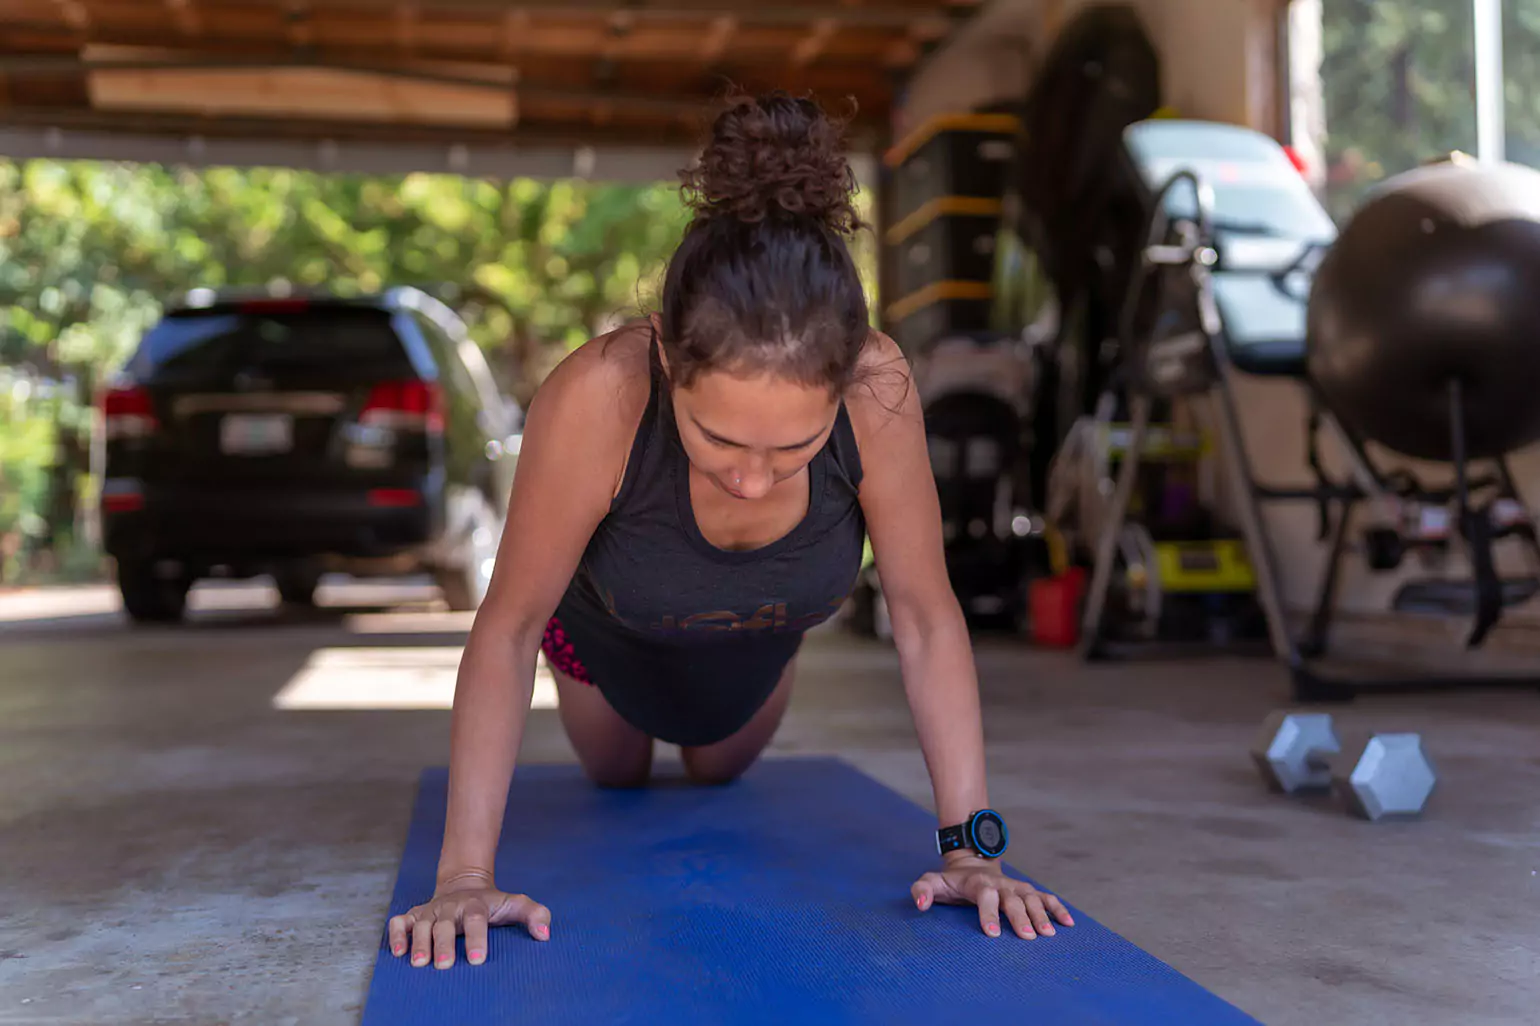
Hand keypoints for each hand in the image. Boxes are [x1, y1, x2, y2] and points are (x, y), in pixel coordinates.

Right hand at [386, 871, 551, 968]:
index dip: (477, 938)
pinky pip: (399, 923)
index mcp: (476, 905)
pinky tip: (398, 952)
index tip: (477, 960)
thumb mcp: (516, 903)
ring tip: (420, 964)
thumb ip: (536, 915)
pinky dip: (396, 935)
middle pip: (445, 925)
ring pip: (421, 925)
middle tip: (444, 965)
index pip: (476, 920)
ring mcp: (431, 911)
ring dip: (419, 943)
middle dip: (443, 945)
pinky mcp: (414, 915)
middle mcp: (451, 907)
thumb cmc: (493, 902)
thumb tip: (544, 934)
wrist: (465, 884)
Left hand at [911, 854, 1074, 938]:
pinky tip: (1068, 924)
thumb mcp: (932, 881)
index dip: (988, 913)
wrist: (972, 865)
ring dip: (1041, 914)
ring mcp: (1017, 887)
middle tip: (1027, 937)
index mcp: (979, 884)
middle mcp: (1001, 885)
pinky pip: (1045, 898)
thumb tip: (920, 905)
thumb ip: (922, 890)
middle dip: (1020, 916)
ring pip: (1032, 899)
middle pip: (1013, 899)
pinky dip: (1057, 908)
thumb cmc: (952, 882)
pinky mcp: (1027, 891)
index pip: (985, 897)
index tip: (991, 933)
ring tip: (1049, 934)